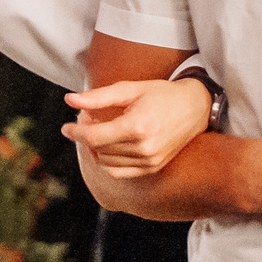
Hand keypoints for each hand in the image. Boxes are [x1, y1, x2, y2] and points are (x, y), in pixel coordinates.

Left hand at [63, 77, 215, 177]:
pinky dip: (107, 161)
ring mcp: (150, 161)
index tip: (66, 126)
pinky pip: (118, 172)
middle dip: (86, 135)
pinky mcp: (153, 168)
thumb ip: (98, 97)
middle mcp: (144, 148)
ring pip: (105, 162)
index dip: (75, 132)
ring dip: (95, 147)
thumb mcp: (130, 89)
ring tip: (99, 129)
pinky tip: (108, 145)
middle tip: (87, 118)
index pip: (94, 137)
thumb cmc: (161, 94)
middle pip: (98, 149)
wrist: (195, 107)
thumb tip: (69, 100)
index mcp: (137, 126)